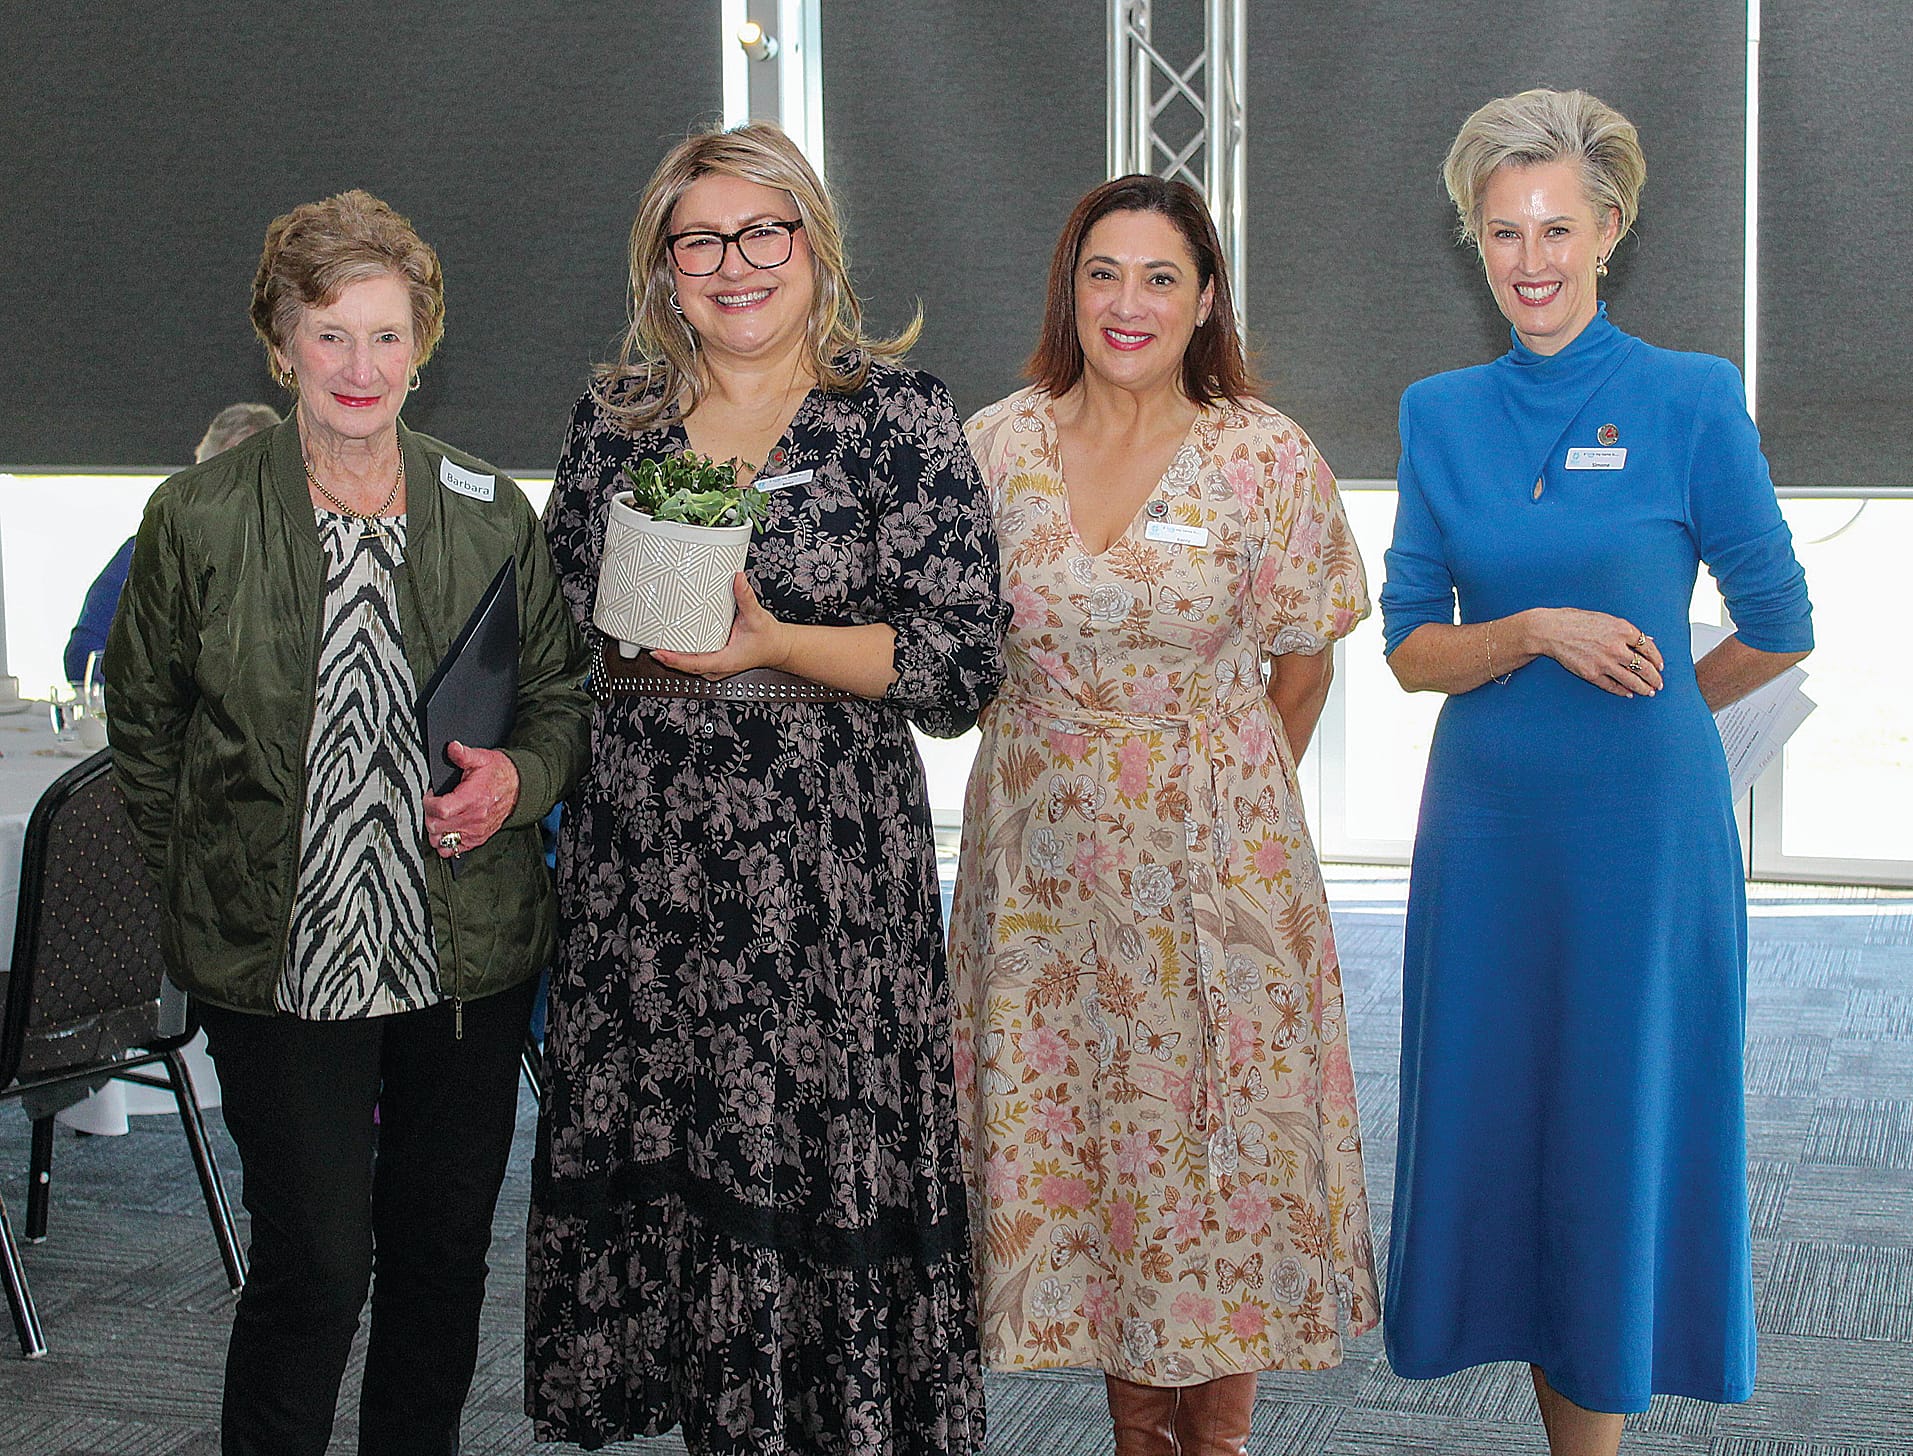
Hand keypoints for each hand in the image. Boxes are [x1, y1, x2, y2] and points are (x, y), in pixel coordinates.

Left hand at [423, 741, 519, 856]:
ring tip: (439, 817)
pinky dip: (445, 842)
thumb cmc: (499, 774)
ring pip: (441, 841)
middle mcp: (474, 818)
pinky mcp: (476, 839)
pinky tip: (447, 829)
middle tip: (434, 805)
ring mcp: (475, 831)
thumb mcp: (482, 758)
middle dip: (429, 815)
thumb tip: (453, 748)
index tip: (431, 795)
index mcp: (473, 798)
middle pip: (436, 827)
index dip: (429, 803)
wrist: (518, 788)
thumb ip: (464, 755)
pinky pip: (453, 850)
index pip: (441, 810)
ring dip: (435, 830)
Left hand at [647, 573, 791, 678]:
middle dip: (667, 656)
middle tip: (648, 641)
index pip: (693, 663)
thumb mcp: (756, 617)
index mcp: (724, 661)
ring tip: (656, 640)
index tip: (658, 652)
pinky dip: (682, 653)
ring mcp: (714, 667)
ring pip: (688, 665)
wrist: (777, 648)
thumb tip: (737, 579)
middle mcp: (716, 668)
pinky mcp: (713, 662)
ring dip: (673, 655)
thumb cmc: (767, 638)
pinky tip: (673, 641)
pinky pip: (693, 660)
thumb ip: (745, 597)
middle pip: (684, 666)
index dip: (674, 659)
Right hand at [1534, 608, 1664, 696]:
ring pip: (1631, 680)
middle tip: (1658, 683)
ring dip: (1643, 687)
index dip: (1657, 659)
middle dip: (1654, 677)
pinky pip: (1612, 686)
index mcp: (1623, 630)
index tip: (1660, 666)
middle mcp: (1617, 647)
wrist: (1551, 630)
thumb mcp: (1606, 619)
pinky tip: (1629, 693)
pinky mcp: (1592, 673)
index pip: (1648, 648)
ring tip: (1648, 691)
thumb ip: (1626, 631)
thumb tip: (1646, 640)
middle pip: (1644, 667)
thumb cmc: (1576, 621)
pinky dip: (1623, 691)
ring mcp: (1604, 662)